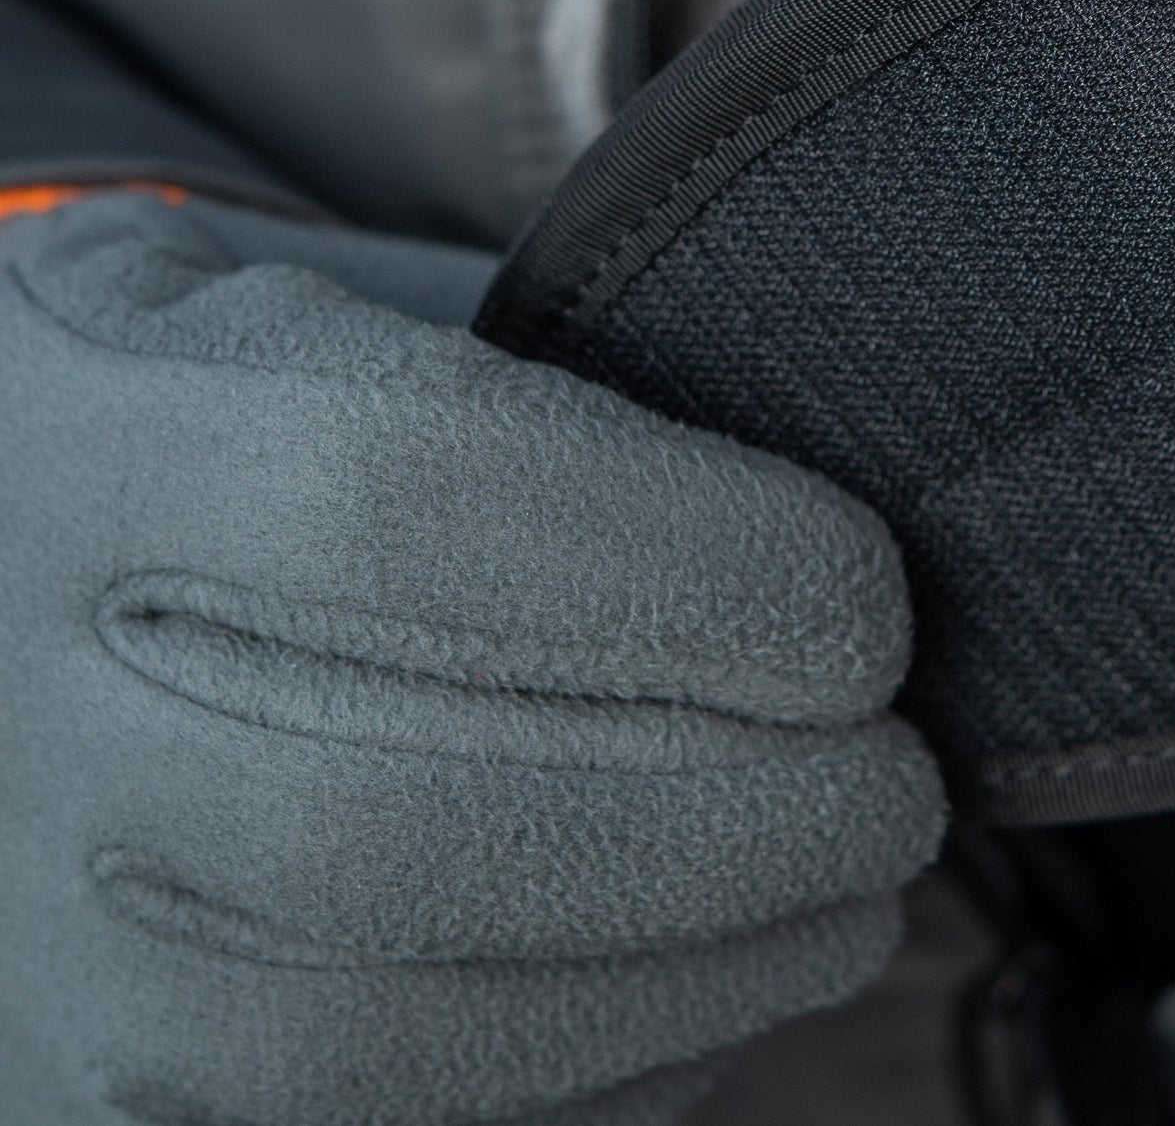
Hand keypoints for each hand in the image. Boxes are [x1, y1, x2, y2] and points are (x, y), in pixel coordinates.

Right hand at [0, 192, 942, 1123]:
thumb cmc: (213, 415)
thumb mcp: (307, 311)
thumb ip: (508, 379)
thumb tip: (803, 525)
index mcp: (87, 447)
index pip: (396, 502)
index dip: (675, 558)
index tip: (861, 593)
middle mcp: (9, 714)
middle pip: (384, 830)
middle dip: (717, 824)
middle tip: (900, 778)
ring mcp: (21, 945)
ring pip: (366, 1039)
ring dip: (682, 981)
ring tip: (851, 901)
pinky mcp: (78, 1092)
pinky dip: (587, 1080)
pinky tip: (710, 995)